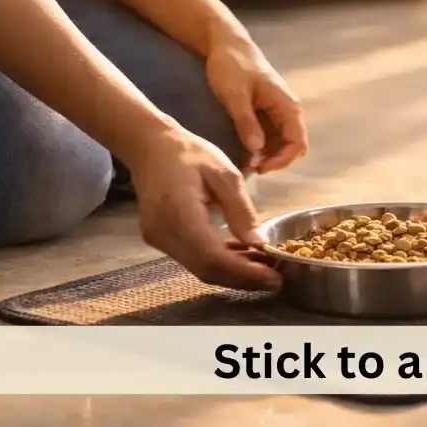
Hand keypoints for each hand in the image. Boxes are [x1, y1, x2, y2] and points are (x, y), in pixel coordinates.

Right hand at [129, 126, 281, 289]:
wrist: (150, 147)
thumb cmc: (189, 153)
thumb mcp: (224, 172)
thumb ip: (241, 209)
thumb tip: (259, 243)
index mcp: (178, 212)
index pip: (212, 257)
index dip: (244, 272)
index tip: (273, 277)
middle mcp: (163, 233)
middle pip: (206, 270)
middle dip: (243, 279)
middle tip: (276, 278)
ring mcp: (158, 239)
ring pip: (199, 268)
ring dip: (233, 272)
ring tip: (264, 266)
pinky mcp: (160, 240)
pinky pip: (193, 259)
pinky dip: (219, 262)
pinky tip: (242, 254)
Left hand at [205, 35, 307, 173]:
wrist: (226, 46)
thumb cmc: (232, 66)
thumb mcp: (235, 95)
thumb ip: (246, 122)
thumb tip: (257, 149)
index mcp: (286, 106)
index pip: (297, 142)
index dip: (282, 160)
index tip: (259, 168)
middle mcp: (287, 111)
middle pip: (291, 147)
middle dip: (274, 161)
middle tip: (250, 168)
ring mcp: (277, 113)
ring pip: (280, 145)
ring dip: (267, 158)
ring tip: (244, 164)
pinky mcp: (266, 114)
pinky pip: (269, 138)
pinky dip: (260, 150)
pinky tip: (243, 154)